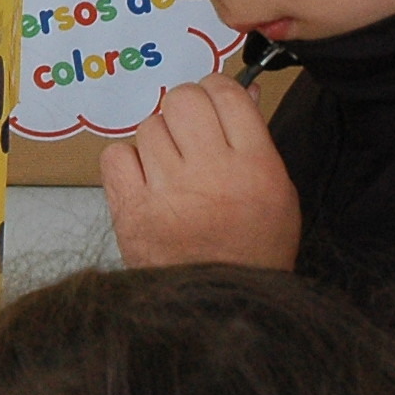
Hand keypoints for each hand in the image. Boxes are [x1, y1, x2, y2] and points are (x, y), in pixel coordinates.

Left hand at [102, 75, 301, 269]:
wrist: (222, 304)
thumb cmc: (252, 249)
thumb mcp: (277, 190)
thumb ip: (257, 138)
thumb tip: (245, 90)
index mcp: (254, 165)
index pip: (226, 94)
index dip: (217, 90)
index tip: (214, 101)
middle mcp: (210, 172)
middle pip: (183, 100)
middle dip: (186, 109)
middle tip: (190, 131)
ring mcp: (167, 191)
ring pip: (149, 126)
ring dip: (159, 139)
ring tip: (171, 168)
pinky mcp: (132, 210)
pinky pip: (117, 155)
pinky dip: (128, 162)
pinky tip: (146, 180)